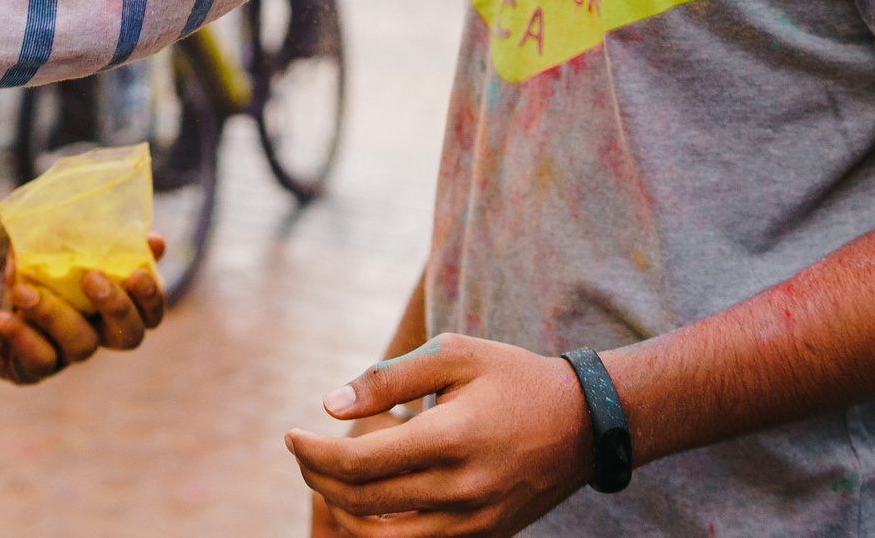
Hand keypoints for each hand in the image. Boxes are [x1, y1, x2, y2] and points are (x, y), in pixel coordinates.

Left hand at [0, 238, 167, 384]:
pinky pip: (39, 360)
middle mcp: (98, 330)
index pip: (150, 313)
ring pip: (82, 346)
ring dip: (55, 314)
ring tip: (22, 289)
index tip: (136, 272)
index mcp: (114, 300)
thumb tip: (156, 242)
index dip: (151, 299)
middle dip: (116, 307)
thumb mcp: (64, 232)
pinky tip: (2, 316)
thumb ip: (105, 236)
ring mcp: (68, 350)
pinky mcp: (36, 365)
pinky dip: (22, 337)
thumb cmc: (32, 246)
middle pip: (129, 336)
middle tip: (90, 277)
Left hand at [286, 334, 594, 536]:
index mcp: (451, 438)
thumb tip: (329, 405)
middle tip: (301, 454)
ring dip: (341, 514)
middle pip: (362, 505)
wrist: (584, 423)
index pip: (360, 463)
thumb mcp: (455, 354)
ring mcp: (473, 522)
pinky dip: (380, 531)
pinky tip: (366, 501)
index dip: (313, 453)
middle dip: (317, 480)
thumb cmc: (512, 377)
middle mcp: (461, 489)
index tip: (290, 435)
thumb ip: (388, 378)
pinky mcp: (482, 537)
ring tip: (326, 480)